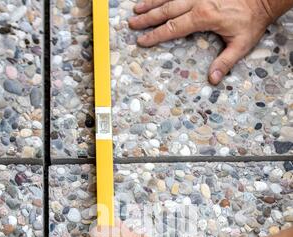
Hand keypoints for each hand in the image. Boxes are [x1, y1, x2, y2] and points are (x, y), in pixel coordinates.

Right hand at [128, 0, 278, 83]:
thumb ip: (225, 62)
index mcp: (204, 16)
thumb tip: (213, 80)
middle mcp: (198, 0)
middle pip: (167, 9)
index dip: (156, 35)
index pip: (173, 27)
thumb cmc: (252, 20)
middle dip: (148, 18)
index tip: (142, 41)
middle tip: (132, 24)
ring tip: (136, 8)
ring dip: (152, 2)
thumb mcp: (241, 44)